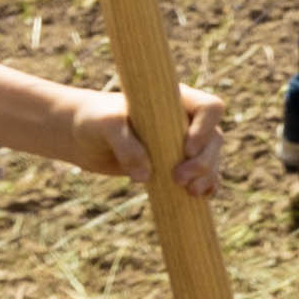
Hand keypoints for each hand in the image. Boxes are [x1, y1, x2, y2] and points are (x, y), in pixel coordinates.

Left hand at [79, 83, 227, 196]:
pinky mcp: (175, 164)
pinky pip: (202, 176)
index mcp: (175, 101)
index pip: (210, 108)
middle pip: (214, 138)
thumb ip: (126, 145)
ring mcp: (182, 144)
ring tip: (190, 193)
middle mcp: (185, 121)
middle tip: (178, 179)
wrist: (83, 136)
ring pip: (211, 159)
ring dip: (207, 176)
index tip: (187, 149)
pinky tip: (199, 197)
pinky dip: (206, 186)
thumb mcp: (106, 126)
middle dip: (204, 162)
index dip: (206, 128)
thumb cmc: (95, 120)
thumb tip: (145, 176)